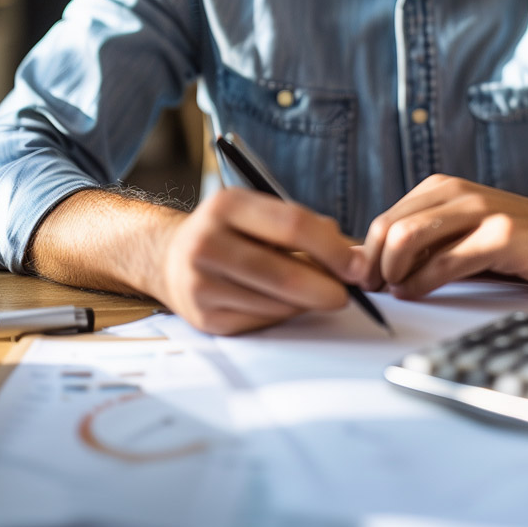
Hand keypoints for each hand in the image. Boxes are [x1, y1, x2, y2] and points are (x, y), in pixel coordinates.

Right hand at [150, 187, 361, 334]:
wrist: (170, 258)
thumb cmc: (230, 232)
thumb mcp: (258, 212)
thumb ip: (304, 227)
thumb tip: (353, 256)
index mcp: (227, 205)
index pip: (293, 225)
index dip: (333, 248)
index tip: (357, 265)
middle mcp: (207, 242)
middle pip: (284, 273)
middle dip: (327, 287)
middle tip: (347, 293)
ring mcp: (201, 283)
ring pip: (276, 303)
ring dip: (307, 303)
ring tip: (319, 294)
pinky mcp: (205, 317)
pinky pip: (261, 321)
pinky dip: (284, 314)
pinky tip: (286, 303)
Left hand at [358, 174, 527, 298]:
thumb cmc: (520, 242)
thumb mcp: (464, 237)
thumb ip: (424, 246)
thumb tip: (372, 266)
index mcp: (443, 189)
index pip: (385, 219)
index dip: (366, 255)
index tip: (362, 281)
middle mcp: (458, 193)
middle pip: (390, 227)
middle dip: (373, 265)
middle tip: (373, 291)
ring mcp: (480, 212)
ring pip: (409, 237)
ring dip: (393, 271)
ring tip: (396, 291)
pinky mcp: (501, 235)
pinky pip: (445, 261)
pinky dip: (422, 282)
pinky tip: (418, 291)